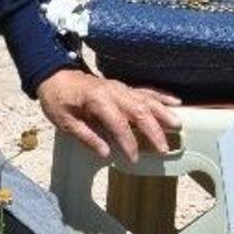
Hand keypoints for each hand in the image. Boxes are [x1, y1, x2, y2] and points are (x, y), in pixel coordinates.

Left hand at [37, 69, 180, 162]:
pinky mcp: (125, 87)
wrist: (56, 76)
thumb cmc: (58, 100)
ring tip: (177, 125)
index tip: (134, 157)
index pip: (118, 124)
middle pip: (140, 111)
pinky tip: (176, 102)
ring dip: (164, 113)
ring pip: (148, 100)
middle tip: (164, 148)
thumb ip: (87, 137)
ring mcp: (122, 88)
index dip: (128, 142)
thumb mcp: (65, 122)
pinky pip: (147, 91)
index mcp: (98, 100)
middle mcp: (114, 92)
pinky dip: (162, 96)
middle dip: (154, 130)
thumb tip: (105, 153)